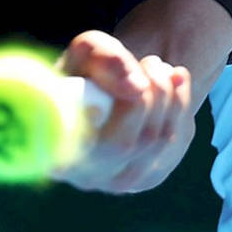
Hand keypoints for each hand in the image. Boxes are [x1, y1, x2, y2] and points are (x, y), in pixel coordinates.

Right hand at [51, 29, 193, 193]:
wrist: (117, 86)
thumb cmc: (92, 69)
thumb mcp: (88, 50)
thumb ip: (103, 56)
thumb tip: (135, 87)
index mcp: (51, 148)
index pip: (75, 149)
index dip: (106, 122)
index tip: (136, 85)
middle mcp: (80, 174)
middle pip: (123, 144)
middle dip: (148, 94)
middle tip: (151, 61)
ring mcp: (115, 182)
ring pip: (154, 142)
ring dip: (167, 95)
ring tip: (159, 68)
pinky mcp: (147, 179)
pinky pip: (174, 142)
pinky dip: (181, 105)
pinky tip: (176, 84)